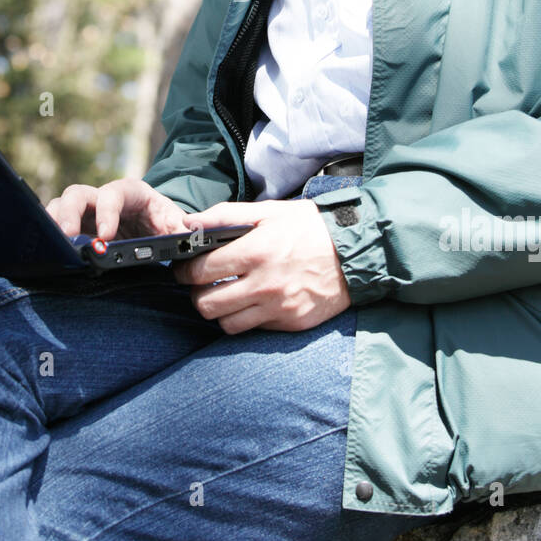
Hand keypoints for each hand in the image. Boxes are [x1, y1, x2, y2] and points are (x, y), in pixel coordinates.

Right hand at [45, 177, 190, 240]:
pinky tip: (50, 253)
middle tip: (68, 239)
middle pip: (77, 195)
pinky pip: (56, 226)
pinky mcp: (78, 229)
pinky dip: (50, 237)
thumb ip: (187, 230)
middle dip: (69, 214)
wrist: (159, 233)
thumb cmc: (168, 225)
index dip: (107, 212)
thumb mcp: (179, 226)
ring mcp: (88, 214)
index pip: (113, 194)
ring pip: (60, 207)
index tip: (105, 236)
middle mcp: (104, 199)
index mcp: (131, 193)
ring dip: (53, 223)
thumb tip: (192, 229)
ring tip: (52, 246)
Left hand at [173, 199, 349, 333]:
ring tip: (225, 295)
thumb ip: (224, 215)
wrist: (356, 251)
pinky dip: (246, 318)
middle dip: (197, 294)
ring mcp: (279, 307)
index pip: (200, 271)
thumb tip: (188, 223)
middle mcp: (264, 284)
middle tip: (201, 285)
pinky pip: (254, 329)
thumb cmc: (309, 227)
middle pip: (206, 305)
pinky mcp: (292, 323)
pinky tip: (252, 302)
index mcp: (255, 251)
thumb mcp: (268, 211)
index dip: (184, 271)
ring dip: (220, 310)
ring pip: (226, 324)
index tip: (184, 268)